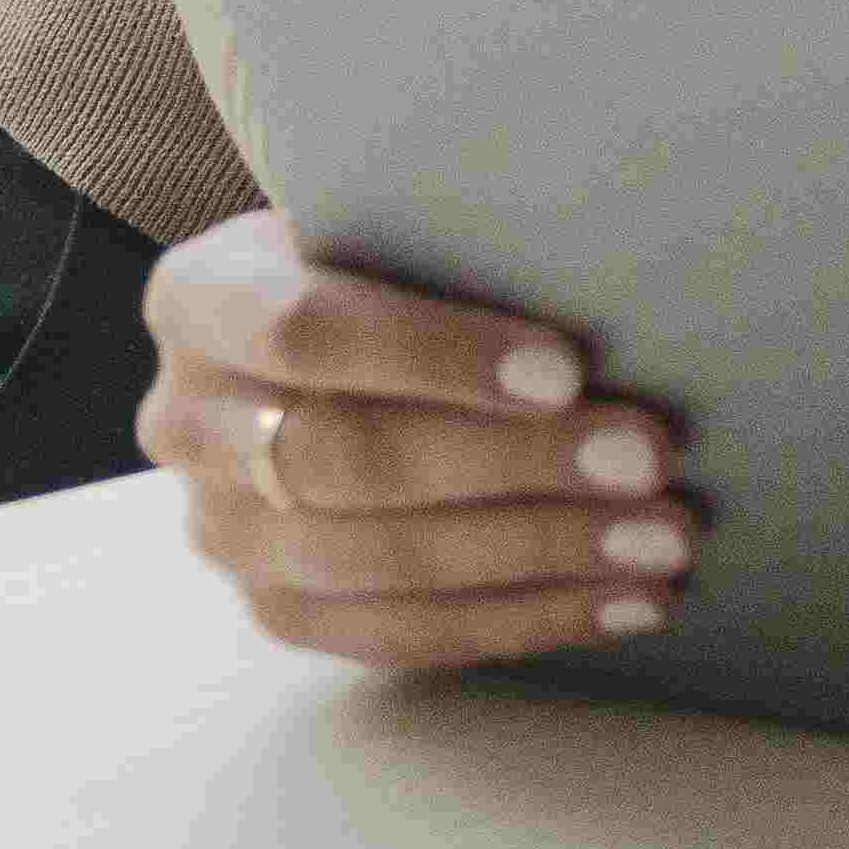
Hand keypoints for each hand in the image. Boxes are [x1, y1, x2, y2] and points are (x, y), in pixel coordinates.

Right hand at [137, 204, 699, 669]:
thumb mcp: (390, 213)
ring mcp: (222, 532)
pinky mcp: (277, 609)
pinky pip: (399, 635)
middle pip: (348, 461)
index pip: (304, 332)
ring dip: (539, 554)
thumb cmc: (388, 256)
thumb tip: (616, 274)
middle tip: (650, 459)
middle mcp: (187, 423)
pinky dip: (524, 620)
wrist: (324, 334)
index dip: (435, 355)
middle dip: (515, 464)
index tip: (569, 370)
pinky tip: (627, 602)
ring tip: (662, 541)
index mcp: (200, 301)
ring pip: (379, 563)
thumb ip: (453, 238)